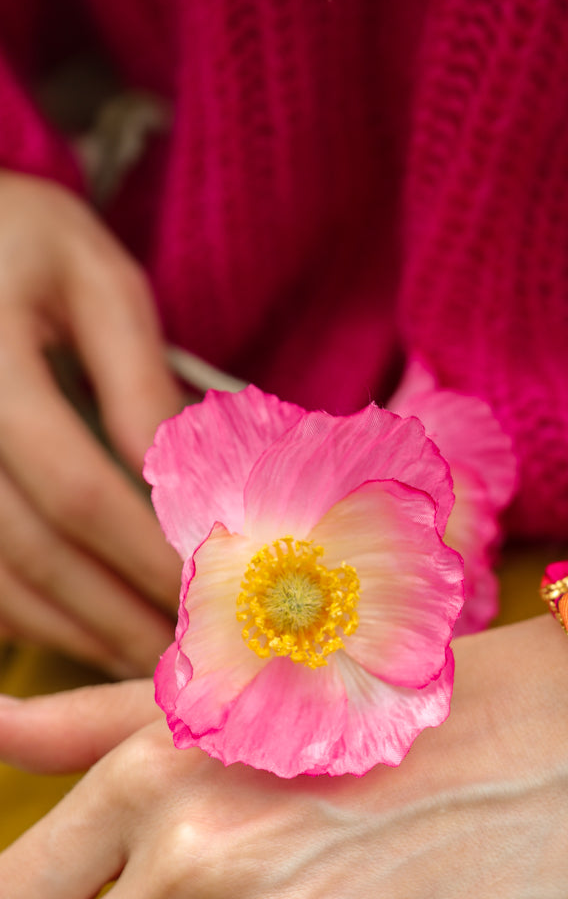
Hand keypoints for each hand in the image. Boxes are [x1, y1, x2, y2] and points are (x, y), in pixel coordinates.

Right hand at [0, 172, 182, 675]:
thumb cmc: (21, 238)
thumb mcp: (94, 278)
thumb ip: (138, 379)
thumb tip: (193, 487)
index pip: (77, 491)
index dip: (147, 556)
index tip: (215, 599)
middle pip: (32, 553)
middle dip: (116, 616)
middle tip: (189, 659)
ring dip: (73, 633)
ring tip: (144, 660)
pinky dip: (23, 615)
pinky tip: (82, 631)